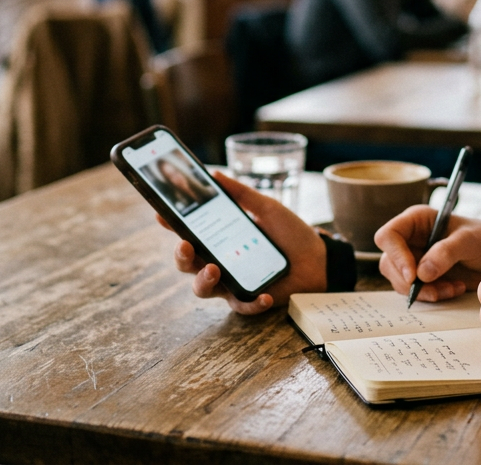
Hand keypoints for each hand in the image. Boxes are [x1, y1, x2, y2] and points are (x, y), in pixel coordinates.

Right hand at [161, 171, 326, 314]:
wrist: (318, 258)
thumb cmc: (289, 233)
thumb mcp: (266, 208)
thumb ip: (241, 194)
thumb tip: (214, 174)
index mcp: (218, 239)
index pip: (188, 232)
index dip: (172, 225)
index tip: (161, 215)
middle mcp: (218, 261)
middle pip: (187, 264)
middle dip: (181, 256)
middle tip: (186, 246)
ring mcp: (231, 282)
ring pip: (203, 290)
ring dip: (203, 281)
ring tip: (215, 270)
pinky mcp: (249, 298)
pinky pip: (242, 306)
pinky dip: (251, 303)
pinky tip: (264, 295)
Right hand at [374, 206, 480, 301]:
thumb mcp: (469, 241)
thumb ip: (445, 253)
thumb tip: (420, 273)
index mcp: (416, 220)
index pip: (388, 236)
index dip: (395, 255)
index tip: (413, 275)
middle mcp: (410, 239)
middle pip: (389, 263)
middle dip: (410, 281)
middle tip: (436, 290)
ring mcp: (415, 260)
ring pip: (400, 281)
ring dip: (424, 291)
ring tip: (452, 288)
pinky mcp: (423, 278)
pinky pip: (416, 292)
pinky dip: (433, 295)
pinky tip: (454, 289)